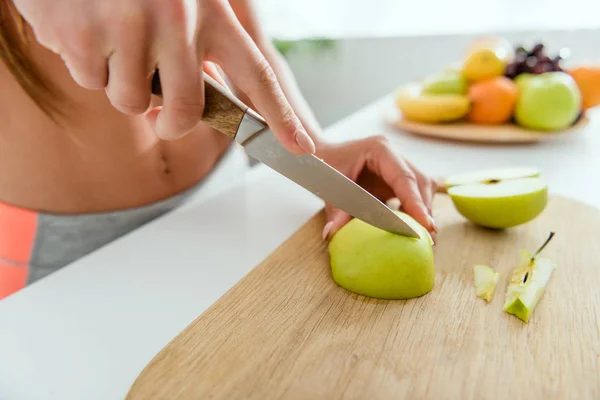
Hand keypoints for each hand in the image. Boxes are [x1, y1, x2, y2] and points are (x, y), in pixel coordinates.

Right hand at [13, 0, 315, 154]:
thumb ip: (203, 43)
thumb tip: (202, 102)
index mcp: (211, 9)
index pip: (257, 72)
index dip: (279, 115)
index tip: (300, 146)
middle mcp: (177, 18)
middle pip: (189, 109)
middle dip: (172, 125)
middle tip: (160, 117)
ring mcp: (129, 25)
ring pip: (132, 101)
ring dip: (119, 82)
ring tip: (113, 37)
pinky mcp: (83, 34)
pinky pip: (90, 81)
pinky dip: (85, 63)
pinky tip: (85, 26)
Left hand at [317, 135, 443, 241]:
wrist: (323, 155)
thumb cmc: (326, 165)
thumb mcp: (329, 187)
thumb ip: (335, 211)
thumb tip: (332, 234)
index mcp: (379, 149)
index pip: (404, 178)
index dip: (416, 203)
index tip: (426, 226)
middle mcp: (394, 155)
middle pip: (420, 182)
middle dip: (425, 210)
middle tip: (429, 239)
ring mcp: (399, 165)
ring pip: (423, 188)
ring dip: (423, 212)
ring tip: (425, 238)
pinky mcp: (398, 178)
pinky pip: (414, 194)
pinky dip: (415, 212)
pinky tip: (412, 230)